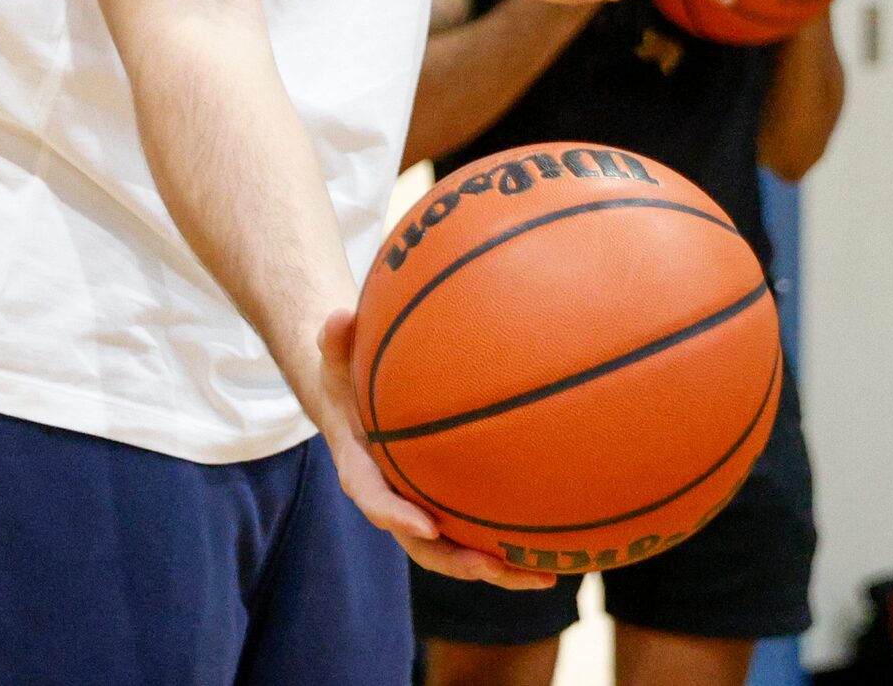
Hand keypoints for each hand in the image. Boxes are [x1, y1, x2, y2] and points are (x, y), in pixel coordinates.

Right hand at [315, 312, 555, 589]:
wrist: (354, 398)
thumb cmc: (348, 375)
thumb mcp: (336, 356)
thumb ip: (335, 340)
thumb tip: (336, 315)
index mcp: (362, 470)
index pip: (374, 500)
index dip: (398, 518)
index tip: (426, 526)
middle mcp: (394, 500)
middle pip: (423, 545)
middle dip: (457, 561)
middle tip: (492, 567)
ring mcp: (422, 508)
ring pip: (458, 550)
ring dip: (498, 569)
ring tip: (546, 577)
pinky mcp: (447, 506)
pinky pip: (477, 532)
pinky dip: (511, 546)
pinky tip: (557, 551)